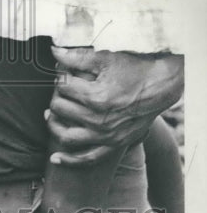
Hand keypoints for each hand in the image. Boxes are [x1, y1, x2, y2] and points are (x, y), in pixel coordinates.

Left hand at [47, 47, 183, 165]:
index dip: (59, 77)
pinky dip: (70, 160)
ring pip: (66, 136)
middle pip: (60, 109)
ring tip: (51, 114)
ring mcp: (107, 136)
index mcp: (96, 97)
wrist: (161, 85)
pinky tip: (54, 158)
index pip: (62, 87)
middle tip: (61, 89)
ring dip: (54, 125)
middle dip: (56, 96)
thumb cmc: (134, 70)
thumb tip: (53, 51)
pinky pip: (88, 159)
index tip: (63, 73)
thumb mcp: (105, 59)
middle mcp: (100, 120)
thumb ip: (76, 57)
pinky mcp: (115, 145)